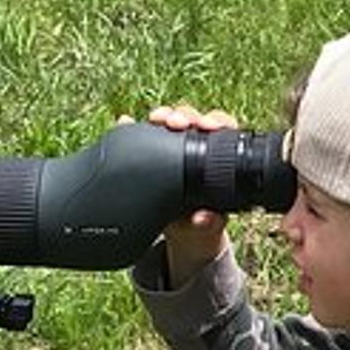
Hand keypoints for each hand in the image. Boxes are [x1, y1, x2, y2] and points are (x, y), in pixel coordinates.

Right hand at [147, 104, 235, 283]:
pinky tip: (126, 121)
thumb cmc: (201, 223)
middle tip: (176, 122)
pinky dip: (135, 126)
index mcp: (219, 158)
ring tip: (154, 118)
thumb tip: (203, 218)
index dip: (216, 121)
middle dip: (185, 116)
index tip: (207, 125)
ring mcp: (175, 146)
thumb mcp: (207, 226)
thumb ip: (208, 223)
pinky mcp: (153, 151)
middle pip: (194, 120)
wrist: (180, 233)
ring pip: (171, 122)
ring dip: (163, 116)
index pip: (222, 129)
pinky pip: (144, 134)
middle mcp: (198, 146)